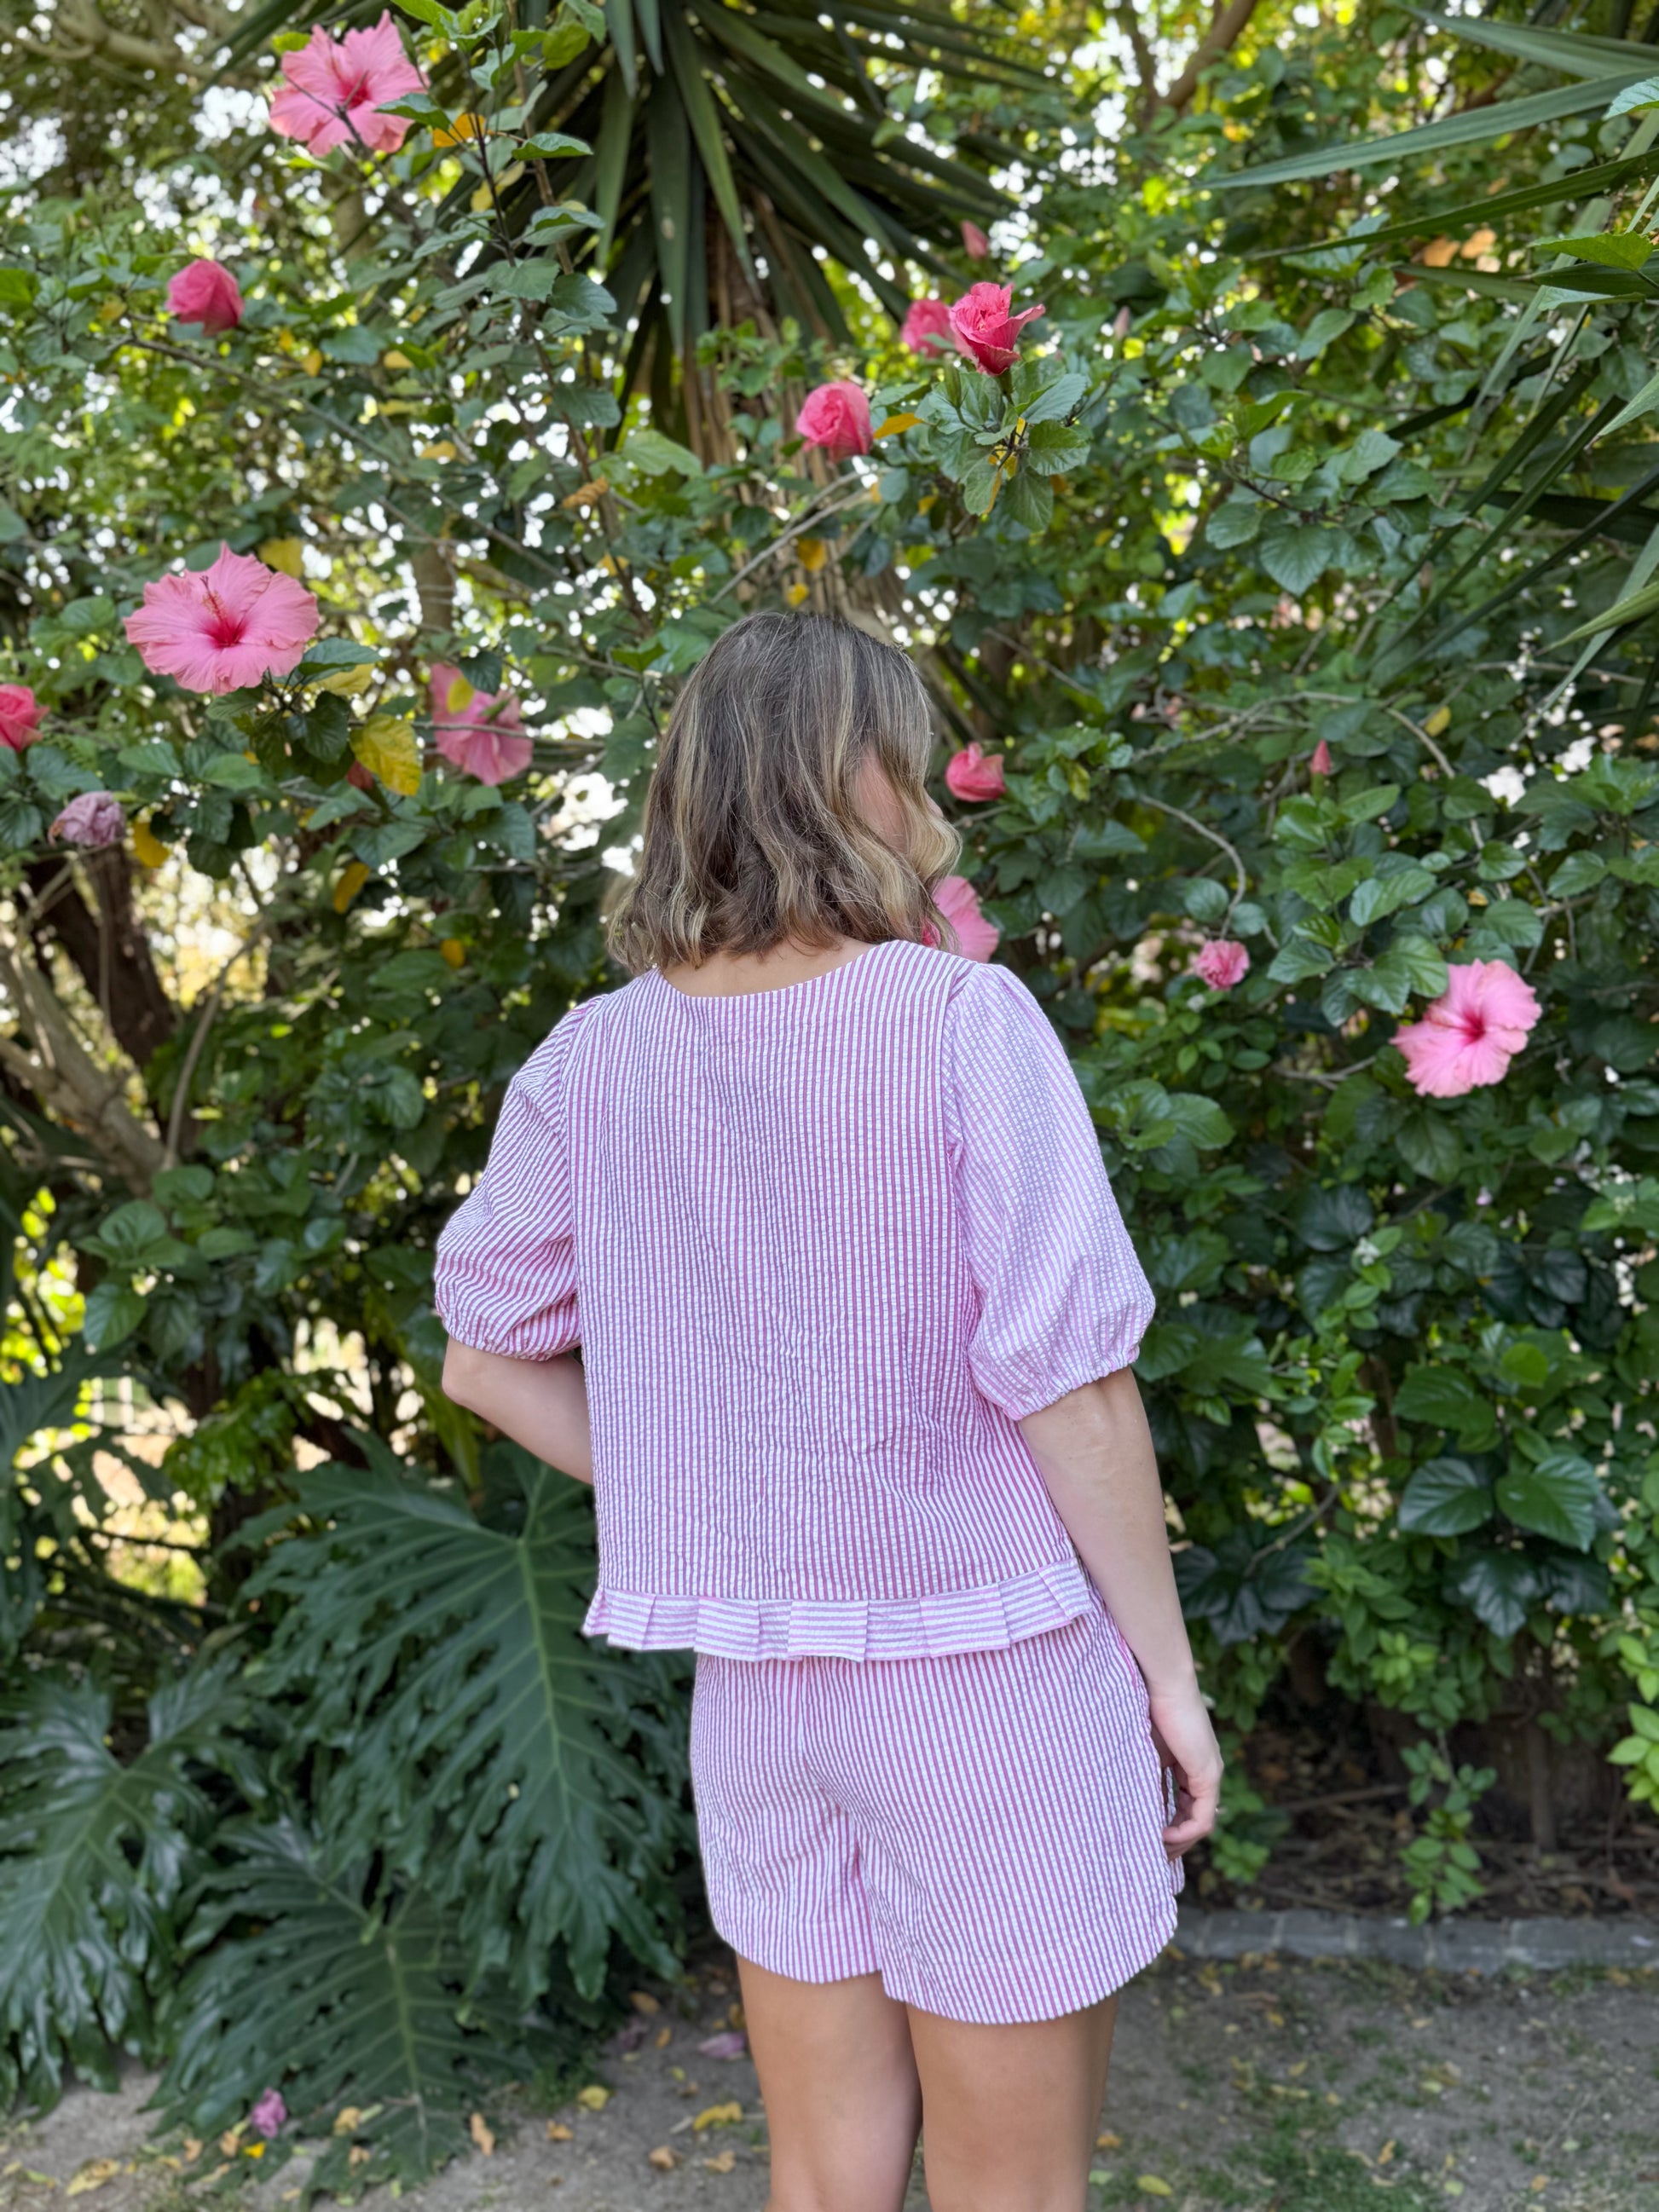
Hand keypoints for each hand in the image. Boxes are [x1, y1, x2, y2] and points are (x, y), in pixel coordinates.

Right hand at [1147, 1680, 1222, 1860]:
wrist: (1161, 1682)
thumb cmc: (1147, 1706)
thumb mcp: (1143, 1750)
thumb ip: (1145, 1776)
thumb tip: (1127, 1804)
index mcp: (1190, 1764)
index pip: (1184, 1806)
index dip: (1168, 1826)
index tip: (1148, 1839)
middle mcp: (1205, 1772)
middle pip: (1194, 1820)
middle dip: (1174, 1842)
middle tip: (1152, 1857)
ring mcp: (1209, 1773)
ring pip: (1200, 1823)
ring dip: (1179, 1842)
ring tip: (1155, 1851)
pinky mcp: (1208, 1775)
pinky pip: (1202, 1819)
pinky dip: (1183, 1832)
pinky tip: (1162, 1836)